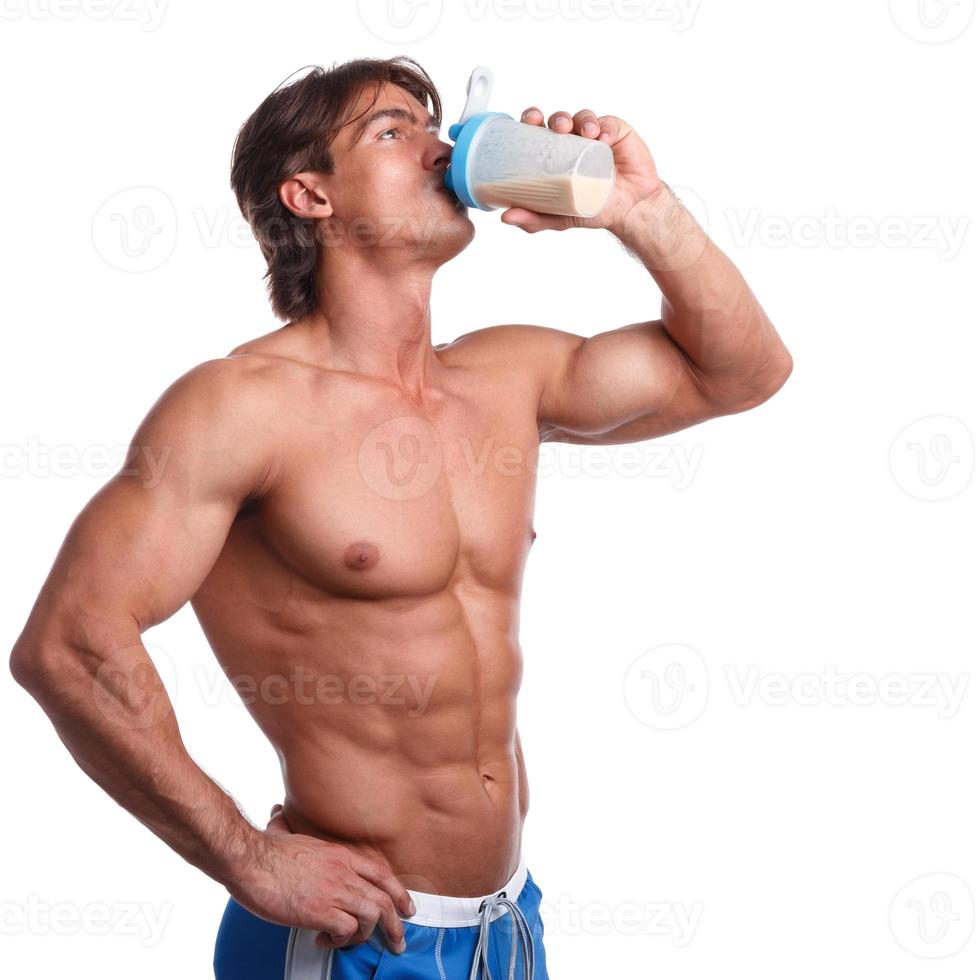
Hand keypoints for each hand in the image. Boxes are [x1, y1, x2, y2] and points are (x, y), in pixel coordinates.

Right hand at [226, 804, 414, 954]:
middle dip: (396, 923)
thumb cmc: (263, 850)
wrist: (250, 859)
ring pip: (372, 916)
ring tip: (349, 942)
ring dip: (365, 935)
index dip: (399, 893)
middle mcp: (343, 872)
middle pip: (384, 899)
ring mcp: (334, 890)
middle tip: (398, 941)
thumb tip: (277, 813)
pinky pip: (346, 930)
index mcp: (340, 855)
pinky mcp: (320, 910)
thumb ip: (289, 826)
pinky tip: (324, 938)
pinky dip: (340, 940)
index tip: (406, 908)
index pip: (382, 874)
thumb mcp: (288, 833)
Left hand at [501, 106, 664, 233]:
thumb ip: (534, 219)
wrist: (630, 210)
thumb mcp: (559, 217)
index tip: (529, 121)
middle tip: (557, 126)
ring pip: (582, 117)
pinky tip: (603, 138)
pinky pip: (608, 123)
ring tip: (584, 132)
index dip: (531, 121)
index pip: (539, 132)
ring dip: (579, 120)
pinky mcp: (617, 132)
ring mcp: (595, 135)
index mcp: (555, 155)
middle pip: (558, 120)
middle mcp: (573, 141)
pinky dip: (603, 127)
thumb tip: (505, 218)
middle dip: (555, 118)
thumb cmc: (593, 210)